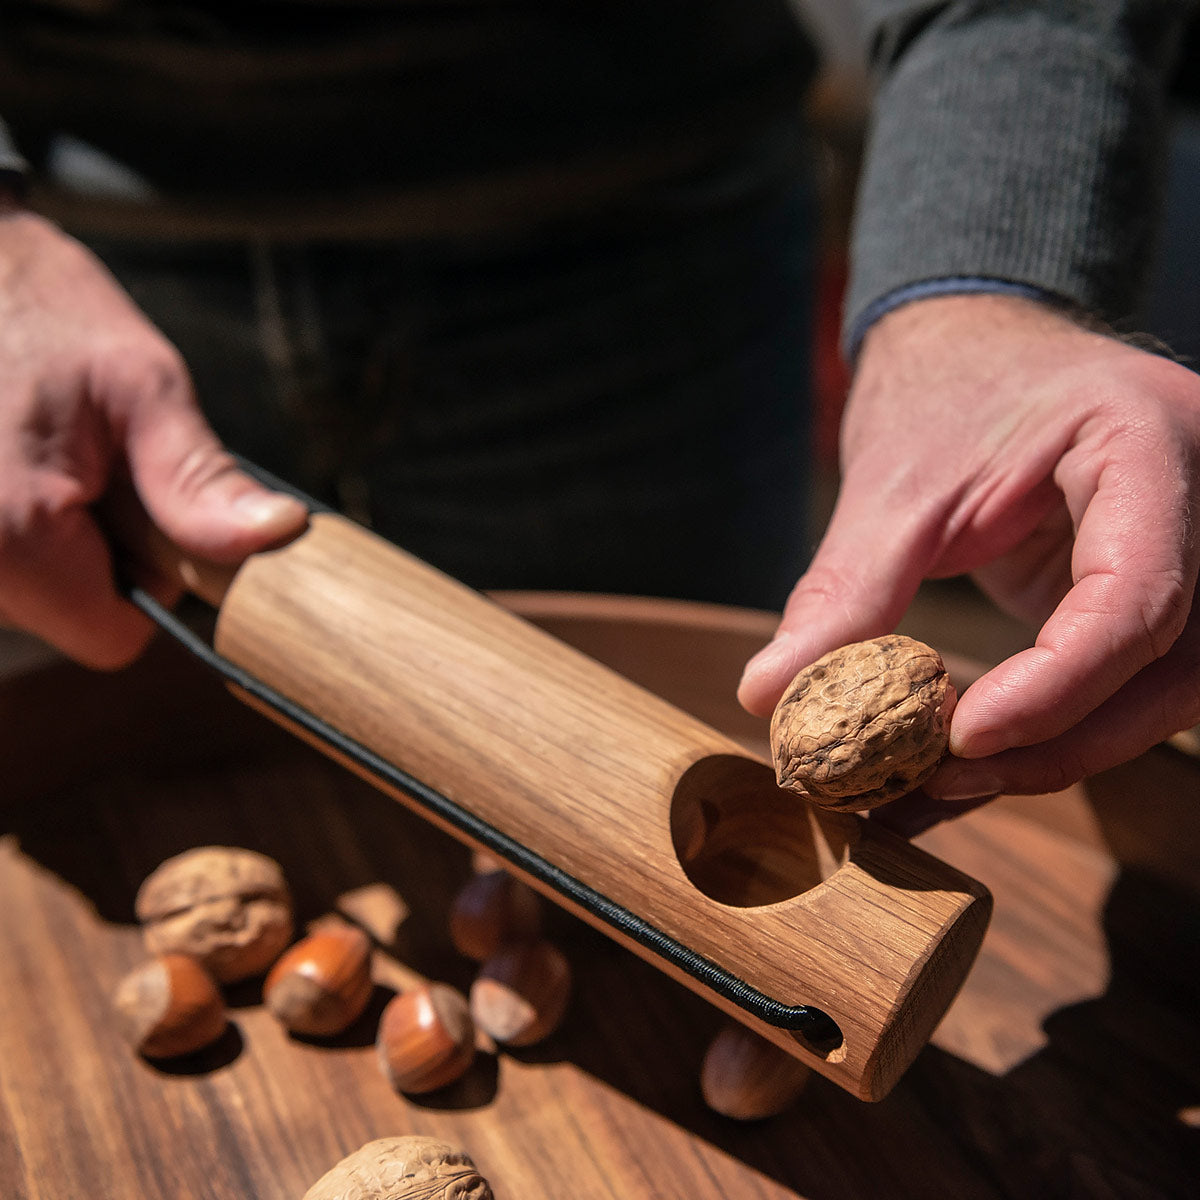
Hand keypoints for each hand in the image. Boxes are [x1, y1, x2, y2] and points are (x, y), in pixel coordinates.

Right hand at [0, 209, 307, 667]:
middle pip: (71, 614)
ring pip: (34, 592)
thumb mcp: (144, 388)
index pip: (113, 639)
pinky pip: (4, 562)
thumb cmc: (42, 310)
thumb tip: (277, 538)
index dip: (150, 584)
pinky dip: (23, 521)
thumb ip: (202, 482)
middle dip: (99, 554)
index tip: (141, 512)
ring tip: (46, 449)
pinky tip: (22, 459)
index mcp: (10, 538)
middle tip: (86, 461)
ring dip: (58, 535)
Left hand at [738, 293, 1199, 816]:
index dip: (1059, 684)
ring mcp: (1189, 548)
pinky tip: (963, 775)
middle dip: (1060, 739)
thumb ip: (843, 593)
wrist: (974, 351)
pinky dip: (1045, 733)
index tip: (963, 739)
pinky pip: (1121, 682)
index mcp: (1149, 442)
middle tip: (939, 778)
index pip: (1137, 592)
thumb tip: (769, 697)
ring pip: (1162, 692)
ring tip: (934, 784)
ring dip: (1056, 752)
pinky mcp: (1146, 592)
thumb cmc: (941, 393)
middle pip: (1172, 664)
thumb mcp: (893, 488)